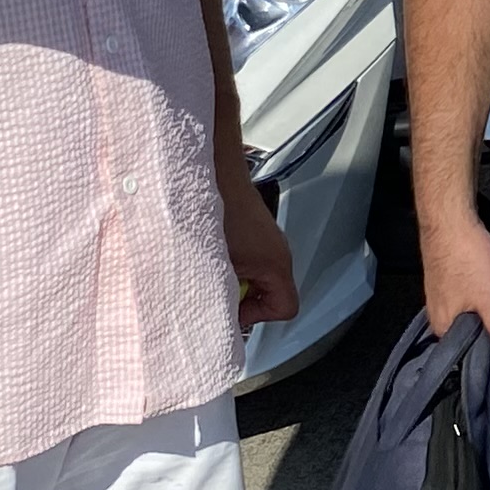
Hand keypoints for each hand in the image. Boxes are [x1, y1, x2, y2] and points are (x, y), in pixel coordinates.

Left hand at [218, 163, 297, 329]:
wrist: (210, 173)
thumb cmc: (217, 211)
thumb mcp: (215, 268)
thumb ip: (220, 297)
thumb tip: (213, 316)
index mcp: (278, 264)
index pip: (285, 308)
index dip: (256, 315)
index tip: (233, 308)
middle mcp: (276, 251)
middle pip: (267, 293)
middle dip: (238, 295)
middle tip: (214, 287)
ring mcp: (263, 239)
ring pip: (252, 275)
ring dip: (228, 276)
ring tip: (207, 265)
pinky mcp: (248, 229)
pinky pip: (243, 257)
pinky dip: (224, 259)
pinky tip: (205, 250)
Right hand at [420, 211, 489, 354]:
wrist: (450, 218)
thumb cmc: (465, 257)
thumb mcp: (489, 298)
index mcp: (445, 329)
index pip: (482, 349)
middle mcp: (444, 317)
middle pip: (485, 330)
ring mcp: (449, 298)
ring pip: (485, 312)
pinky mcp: (456, 282)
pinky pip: (479, 296)